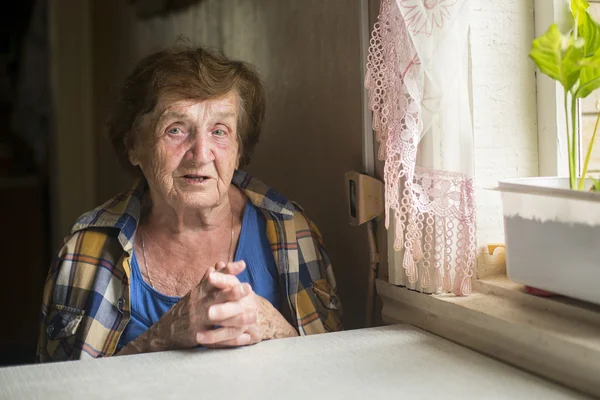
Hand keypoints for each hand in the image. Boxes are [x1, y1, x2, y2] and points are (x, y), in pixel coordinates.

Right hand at [119, 260, 255, 353]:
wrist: (166, 331)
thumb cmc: (186, 309)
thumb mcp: (195, 293)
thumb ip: (209, 280)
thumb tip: (218, 264)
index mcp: (200, 291)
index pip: (215, 279)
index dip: (228, 271)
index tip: (242, 264)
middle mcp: (198, 304)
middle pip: (216, 297)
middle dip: (233, 293)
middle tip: (249, 288)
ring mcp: (198, 320)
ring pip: (219, 319)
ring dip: (238, 318)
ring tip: (254, 316)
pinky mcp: (198, 336)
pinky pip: (217, 339)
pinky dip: (231, 340)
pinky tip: (246, 337)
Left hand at [211, 261, 298, 344]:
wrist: (262, 317)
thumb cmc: (242, 299)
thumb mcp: (235, 286)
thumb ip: (224, 276)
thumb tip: (217, 264)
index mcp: (242, 290)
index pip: (233, 282)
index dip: (223, 279)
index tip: (210, 277)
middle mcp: (248, 305)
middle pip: (236, 307)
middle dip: (223, 310)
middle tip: (209, 313)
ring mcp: (249, 321)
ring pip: (234, 327)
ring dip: (217, 333)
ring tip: (199, 335)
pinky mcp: (249, 335)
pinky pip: (232, 341)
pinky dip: (219, 342)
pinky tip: (203, 342)